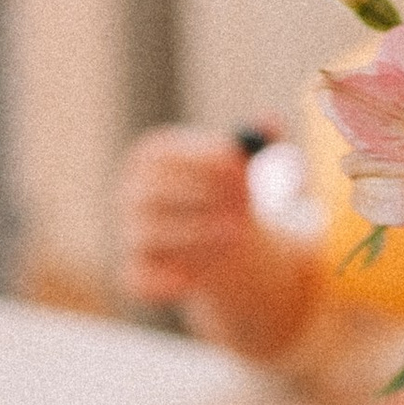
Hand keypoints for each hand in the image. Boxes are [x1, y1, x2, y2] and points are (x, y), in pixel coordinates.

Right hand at [120, 129, 325, 361]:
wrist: (225, 245)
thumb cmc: (233, 195)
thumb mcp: (251, 168)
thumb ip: (262, 145)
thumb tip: (271, 123)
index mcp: (153, 159)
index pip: (162, 154)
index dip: (200, 159)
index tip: (240, 167)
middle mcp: (133, 194)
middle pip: (153, 192)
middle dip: (201, 196)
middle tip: (244, 203)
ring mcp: (133, 235)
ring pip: (153, 236)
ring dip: (198, 234)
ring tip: (238, 233)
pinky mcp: (138, 274)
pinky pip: (143, 280)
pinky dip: (167, 281)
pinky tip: (196, 278)